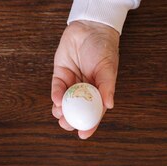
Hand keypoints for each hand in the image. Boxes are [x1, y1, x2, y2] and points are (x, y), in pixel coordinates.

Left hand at [51, 20, 119, 138]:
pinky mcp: (59, 76)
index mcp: (98, 92)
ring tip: (60, 113)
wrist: (89, 28)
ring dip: (60, 111)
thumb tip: (109, 106)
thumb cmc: (103, 48)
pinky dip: (56, 96)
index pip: (93, 113)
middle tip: (67, 124)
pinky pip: (56, 90)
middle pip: (75, 112)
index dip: (88, 125)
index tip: (83, 135)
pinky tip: (57, 101)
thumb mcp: (108, 68)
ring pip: (63, 104)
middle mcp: (84, 91)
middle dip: (69, 121)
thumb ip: (108, 87)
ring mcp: (71, 84)